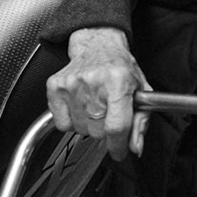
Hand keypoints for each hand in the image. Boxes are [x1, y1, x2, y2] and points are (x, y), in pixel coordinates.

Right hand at [46, 28, 149, 160]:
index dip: (118, 146)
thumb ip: (141, 121)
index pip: (116, 126)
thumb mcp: (140, 90)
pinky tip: (80, 107)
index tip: (119, 151)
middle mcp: (93, 81)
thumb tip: (135, 147)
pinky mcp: (55, 87)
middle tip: (109, 115)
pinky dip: (72, 122)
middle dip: (105, 131)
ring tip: (95, 107)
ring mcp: (71, 84)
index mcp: (118, 81)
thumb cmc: (119, 66)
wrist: (97, 44)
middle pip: (98, 131)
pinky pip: (62, 123)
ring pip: (81, 130)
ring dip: (89, 126)